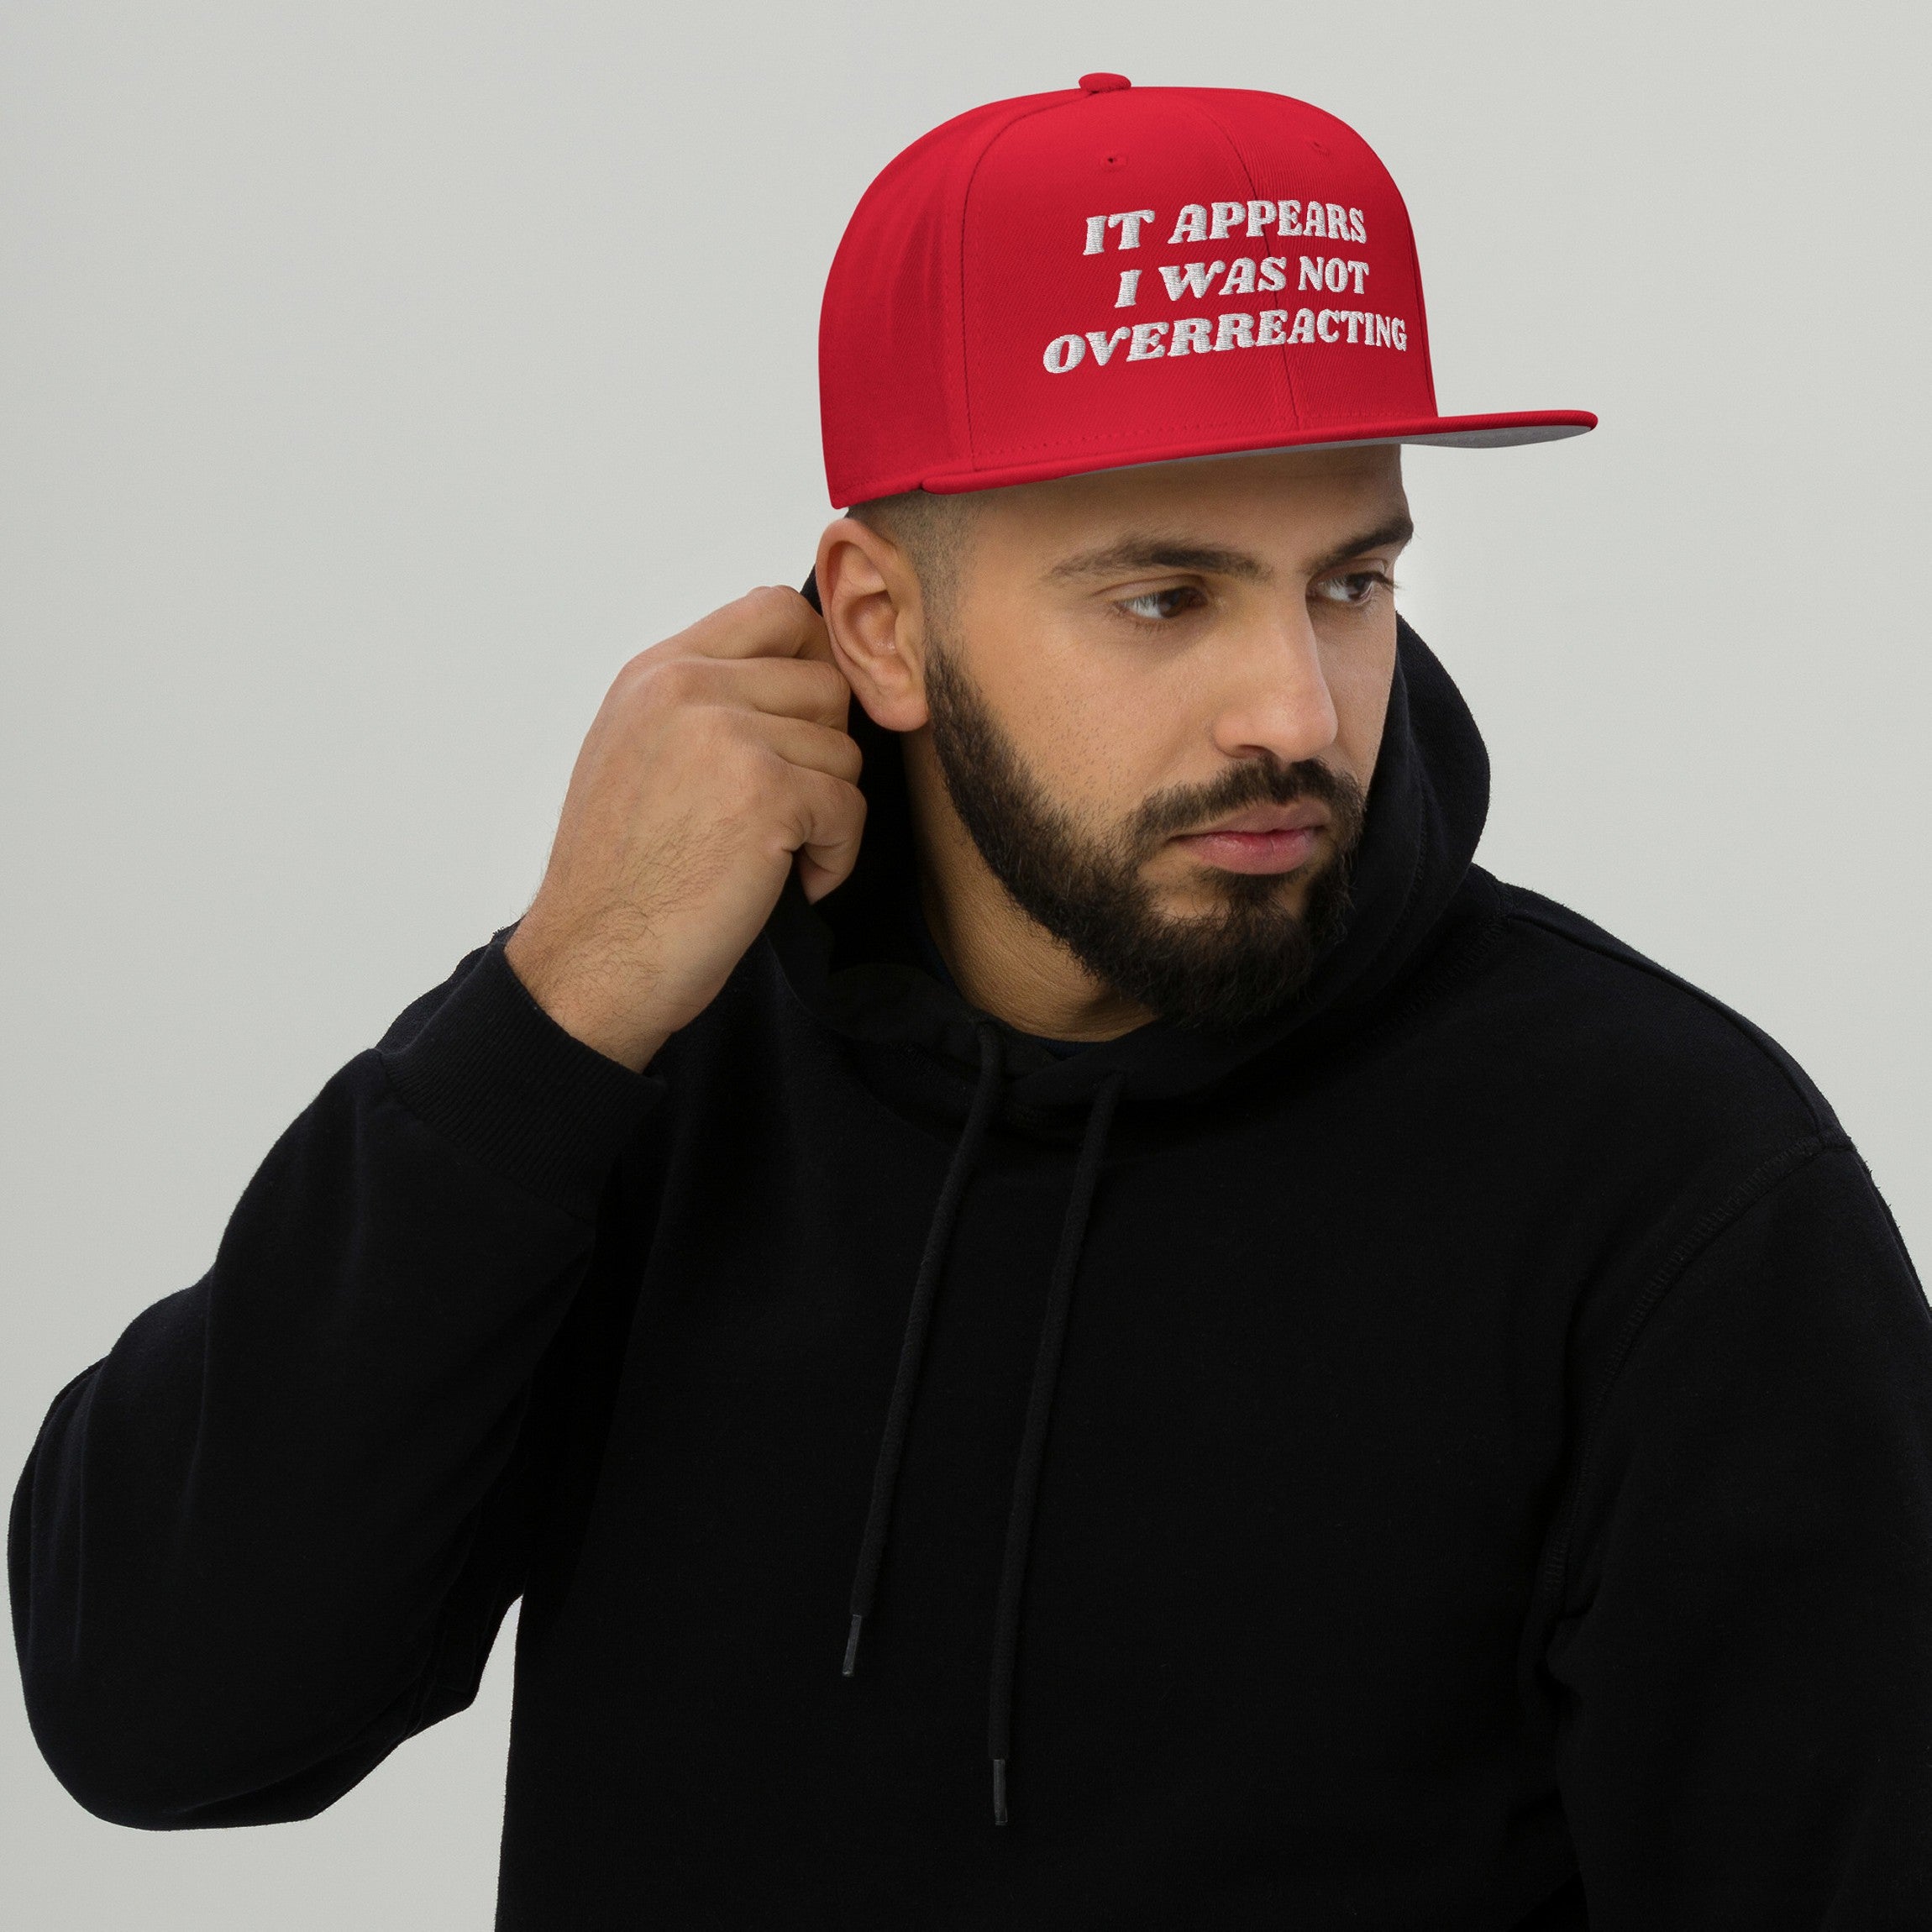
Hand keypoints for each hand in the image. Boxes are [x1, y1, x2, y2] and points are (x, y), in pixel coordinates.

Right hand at [503, 587, 862, 1070]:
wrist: (592, 959)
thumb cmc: (621, 877)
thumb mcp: (636, 753)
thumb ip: (701, 702)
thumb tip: (795, 674)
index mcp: (656, 671)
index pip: (776, 610)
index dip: (814, 664)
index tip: (803, 729)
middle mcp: (687, 687)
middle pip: (826, 684)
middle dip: (823, 755)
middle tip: (784, 813)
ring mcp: (725, 735)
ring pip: (844, 750)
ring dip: (827, 814)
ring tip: (774, 856)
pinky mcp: (765, 793)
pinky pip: (850, 807)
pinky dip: (835, 856)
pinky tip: (790, 882)